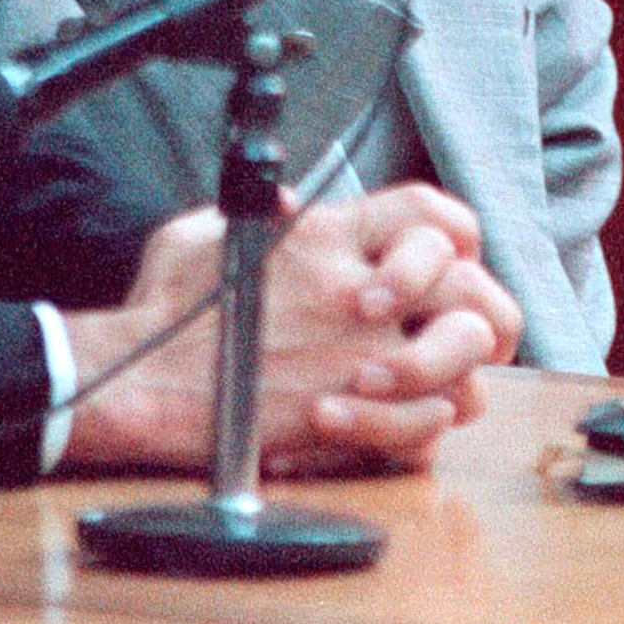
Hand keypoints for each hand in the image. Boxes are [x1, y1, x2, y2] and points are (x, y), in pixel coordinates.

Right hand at [60, 185, 519, 474]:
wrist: (147, 380)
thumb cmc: (166, 308)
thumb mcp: (207, 233)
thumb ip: (260, 215)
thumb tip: (286, 200)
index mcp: (324, 235)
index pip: (428, 211)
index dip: (450, 237)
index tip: (439, 261)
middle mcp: (355, 288)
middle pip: (472, 285)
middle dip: (476, 309)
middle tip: (450, 329)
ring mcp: (361, 353)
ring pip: (467, 357)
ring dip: (457, 371)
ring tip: (424, 379)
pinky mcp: (355, 413)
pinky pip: (436, 419)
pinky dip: (430, 422)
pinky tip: (403, 418)